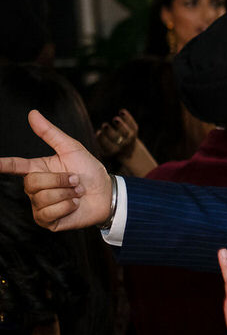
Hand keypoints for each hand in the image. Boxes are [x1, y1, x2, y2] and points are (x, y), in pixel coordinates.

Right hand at [0, 110, 113, 230]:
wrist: (107, 194)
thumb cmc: (90, 171)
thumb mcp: (72, 149)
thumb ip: (50, 133)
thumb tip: (32, 114)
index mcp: (38, 169)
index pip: (15, 166)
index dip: (3, 165)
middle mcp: (35, 188)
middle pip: (32, 182)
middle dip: (60, 180)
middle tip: (76, 180)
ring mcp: (40, 205)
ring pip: (42, 198)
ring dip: (66, 194)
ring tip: (77, 193)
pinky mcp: (47, 220)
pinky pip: (49, 213)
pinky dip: (67, 206)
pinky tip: (75, 205)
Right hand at [96, 109, 139, 160]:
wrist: (128, 154)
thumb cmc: (107, 150)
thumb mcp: (101, 151)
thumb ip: (93, 145)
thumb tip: (73, 136)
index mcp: (111, 154)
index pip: (106, 147)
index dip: (103, 140)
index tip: (98, 132)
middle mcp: (121, 148)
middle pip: (116, 140)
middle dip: (110, 132)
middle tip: (105, 125)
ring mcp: (129, 140)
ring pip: (126, 133)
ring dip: (121, 125)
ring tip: (115, 120)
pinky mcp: (134, 133)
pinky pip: (133, 126)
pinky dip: (128, 118)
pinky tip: (122, 111)